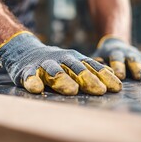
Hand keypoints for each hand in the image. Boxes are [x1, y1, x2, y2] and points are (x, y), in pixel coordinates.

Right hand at [0, 31, 121, 94]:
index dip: (104, 76)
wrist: (24, 51)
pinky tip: (37, 88)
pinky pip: (30, 76)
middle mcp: (61, 59)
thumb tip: (113, 74)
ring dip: (63, 80)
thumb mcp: (73, 62)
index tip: (116, 88)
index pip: (92, 67)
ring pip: (54, 71)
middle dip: (88, 79)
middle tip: (99, 90)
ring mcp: (44, 64)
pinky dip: (33, 81)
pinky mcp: (27, 71)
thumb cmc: (55, 61)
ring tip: (72, 90)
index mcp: (74, 59)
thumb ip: (90, 68)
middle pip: (75, 68)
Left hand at [92, 36, 140, 79]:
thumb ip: (97, 64)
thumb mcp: (97, 57)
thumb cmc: (104, 56)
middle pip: (133, 59)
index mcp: (115, 52)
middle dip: (136, 67)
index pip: (116, 58)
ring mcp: (140, 57)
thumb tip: (98, 71)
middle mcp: (129, 53)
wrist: (114, 44)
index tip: (119, 76)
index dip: (118, 66)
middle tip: (137, 76)